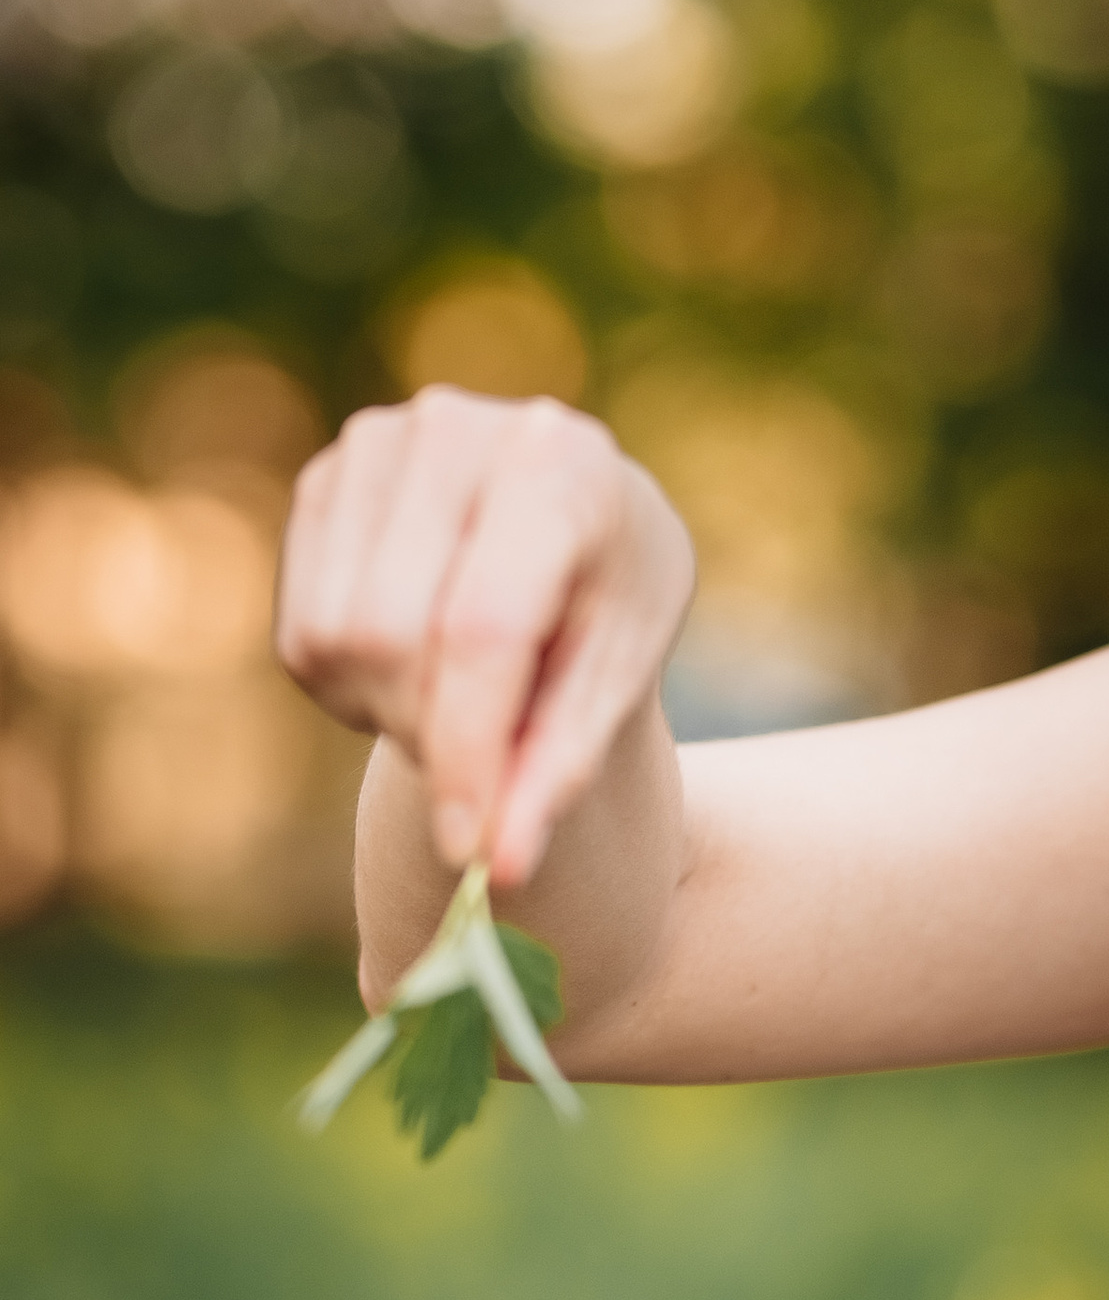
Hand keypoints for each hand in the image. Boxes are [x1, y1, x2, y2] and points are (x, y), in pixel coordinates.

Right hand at [275, 389, 694, 888]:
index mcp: (561, 463)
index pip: (482, 627)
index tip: (470, 849)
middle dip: (434, 731)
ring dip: (393, 709)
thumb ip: (557, 772)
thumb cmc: (610, 608)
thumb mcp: (614, 683)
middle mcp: (455, 430)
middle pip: (391, 637)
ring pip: (334, 639)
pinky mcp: (324, 479)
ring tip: (465, 692)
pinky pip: (303, 635)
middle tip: (490, 749)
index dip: (468, 750)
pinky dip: (355, 686)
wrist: (575, 528)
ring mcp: (375, 445)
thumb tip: (497, 870)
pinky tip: (417, 661)